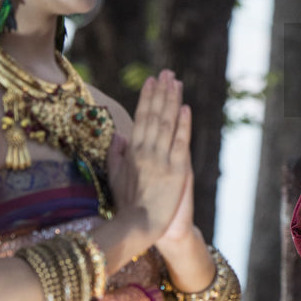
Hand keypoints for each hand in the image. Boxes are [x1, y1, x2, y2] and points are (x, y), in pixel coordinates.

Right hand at [110, 71, 191, 250]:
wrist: (140, 228)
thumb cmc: (128, 206)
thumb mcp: (115, 179)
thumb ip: (116, 157)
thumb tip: (118, 136)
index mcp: (131, 153)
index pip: (140, 118)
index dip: (147, 98)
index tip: (151, 81)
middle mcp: (145, 152)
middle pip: (154, 115)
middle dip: (161, 92)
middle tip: (166, 72)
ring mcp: (161, 159)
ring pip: (167, 123)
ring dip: (172, 100)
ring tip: (176, 81)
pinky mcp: (176, 170)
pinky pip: (180, 141)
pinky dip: (183, 123)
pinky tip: (185, 107)